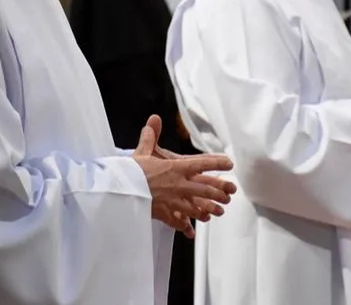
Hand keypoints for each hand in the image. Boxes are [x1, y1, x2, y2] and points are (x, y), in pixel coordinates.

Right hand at [133, 115, 235, 237]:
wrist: (120, 192)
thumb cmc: (130, 172)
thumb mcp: (141, 152)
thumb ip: (150, 137)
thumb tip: (153, 119)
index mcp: (175, 168)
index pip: (201, 164)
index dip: (217, 163)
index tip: (229, 163)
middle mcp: (178, 185)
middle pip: (205, 189)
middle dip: (219, 191)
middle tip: (230, 193)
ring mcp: (173, 201)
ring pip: (197, 207)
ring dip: (209, 209)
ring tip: (219, 212)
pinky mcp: (164, 213)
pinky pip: (178, 221)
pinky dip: (185, 227)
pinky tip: (191, 231)